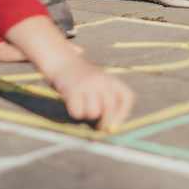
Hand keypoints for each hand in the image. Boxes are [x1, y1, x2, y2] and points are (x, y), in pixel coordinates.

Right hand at [1, 15, 132, 130]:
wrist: (61, 60)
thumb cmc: (82, 78)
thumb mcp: (99, 84)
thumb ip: (106, 102)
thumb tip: (110, 128)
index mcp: (112, 79)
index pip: (126, 98)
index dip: (123, 114)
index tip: (115, 125)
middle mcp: (102, 81)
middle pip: (110, 108)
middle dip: (105, 122)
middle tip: (100, 128)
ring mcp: (88, 85)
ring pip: (93, 113)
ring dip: (87, 114)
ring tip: (81, 103)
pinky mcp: (73, 89)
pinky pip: (78, 113)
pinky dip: (75, 112)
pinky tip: (72, 102)